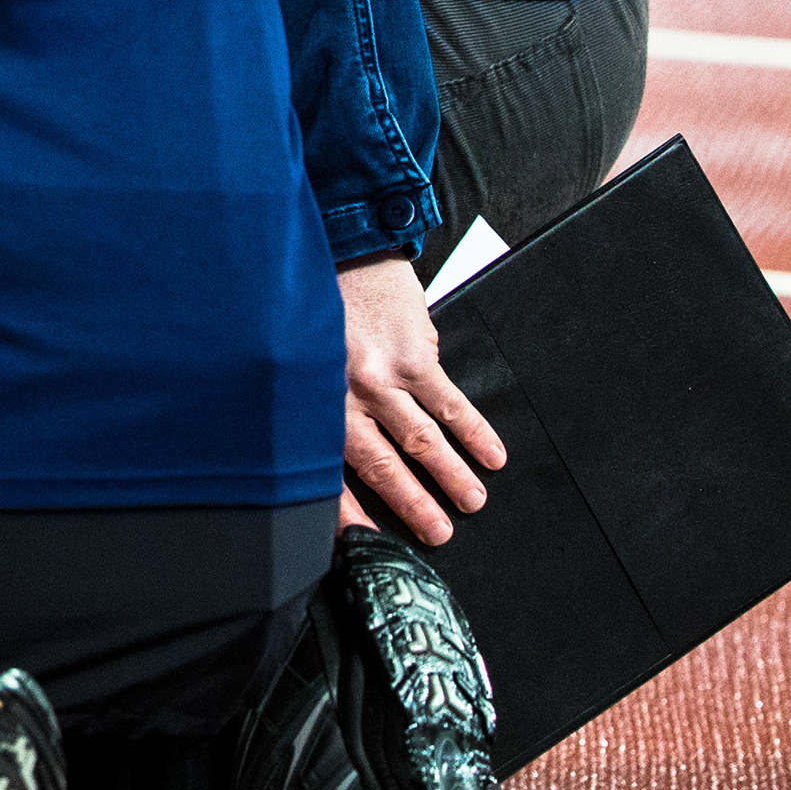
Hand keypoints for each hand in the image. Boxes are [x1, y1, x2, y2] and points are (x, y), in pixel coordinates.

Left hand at [338, 252, 506, 544]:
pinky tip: (492, 454)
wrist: (343, 245)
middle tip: (440, 536)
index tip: (365, 544)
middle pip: (381, 464)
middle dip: (412, 503)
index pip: (326, 469)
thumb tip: (323, 454)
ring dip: (450, 474)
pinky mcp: (414, 354)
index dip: (346, 512)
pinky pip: (449, 402)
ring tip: (473, 502)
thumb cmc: (315, 305)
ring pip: (420, 439)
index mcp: (309, 402)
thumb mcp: (298, 356)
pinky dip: (474, 431)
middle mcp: (342, 394)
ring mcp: (380, 375)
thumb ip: (314, 401)